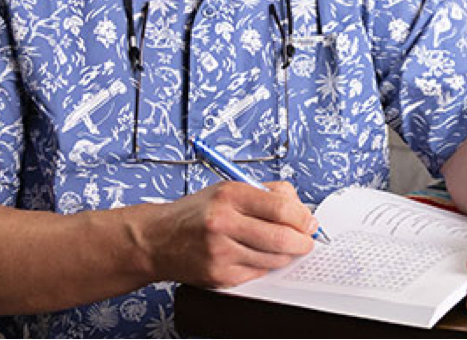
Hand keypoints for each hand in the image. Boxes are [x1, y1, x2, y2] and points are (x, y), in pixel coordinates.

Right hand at [143, 180, 316, 288]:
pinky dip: (264, 265)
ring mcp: (221, 253)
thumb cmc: (194, 213)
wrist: (156, 239)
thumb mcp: (226, 190)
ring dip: (285, 255)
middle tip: (306, 239)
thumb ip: (265, 194)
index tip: (309, 221)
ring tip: (277, 245)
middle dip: (303, 242)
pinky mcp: (220, 276)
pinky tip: (253, 255)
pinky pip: (258, 273)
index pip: (281, 208)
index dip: (303, 217)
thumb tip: (301, 210)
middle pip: (283, 238)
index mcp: (228, 195)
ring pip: (274, 259)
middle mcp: (223, 223)